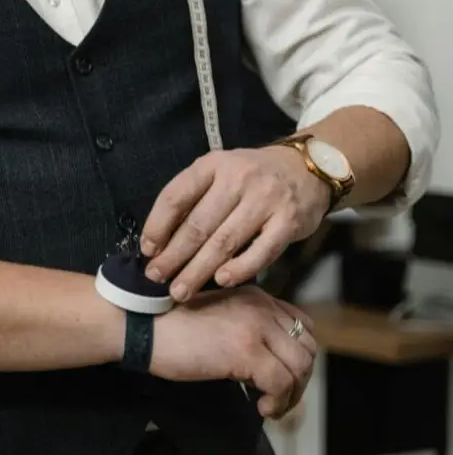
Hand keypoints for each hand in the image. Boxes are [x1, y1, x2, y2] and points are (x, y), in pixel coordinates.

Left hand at [141, 145, 329, 300]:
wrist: (307, 167)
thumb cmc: (253, 176)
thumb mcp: (221, 171)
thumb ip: (194, 198)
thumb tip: (159, 239)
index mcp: (214, 164)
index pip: (176, 195)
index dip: (157, 225)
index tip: (147, 250)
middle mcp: (238, 177)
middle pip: (198, 224)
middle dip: (173, 256)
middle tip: (157, 278)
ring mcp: (265, 199)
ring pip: (224, 241)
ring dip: (198, 270)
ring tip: (181, 290)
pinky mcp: (288, 221)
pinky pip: (261, 251)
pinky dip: (239, 269)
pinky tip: (222, 281)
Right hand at [150, 285, 316, 418]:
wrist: (142, 323)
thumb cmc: (171, 325)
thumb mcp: (219, 317)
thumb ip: (246, 327)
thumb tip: (266, 362)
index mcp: (256, 297)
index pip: (301, 325)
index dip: (298, 355)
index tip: (282, 377)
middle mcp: (261, 307)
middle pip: (307, 347)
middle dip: (299, 379)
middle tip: (278, 398)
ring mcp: (255, 327)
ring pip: (300, 366)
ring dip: (291, 394)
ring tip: (269, 406)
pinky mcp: (245, 350)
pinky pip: (281, 383)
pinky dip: (277, 402)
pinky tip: (260, 407)